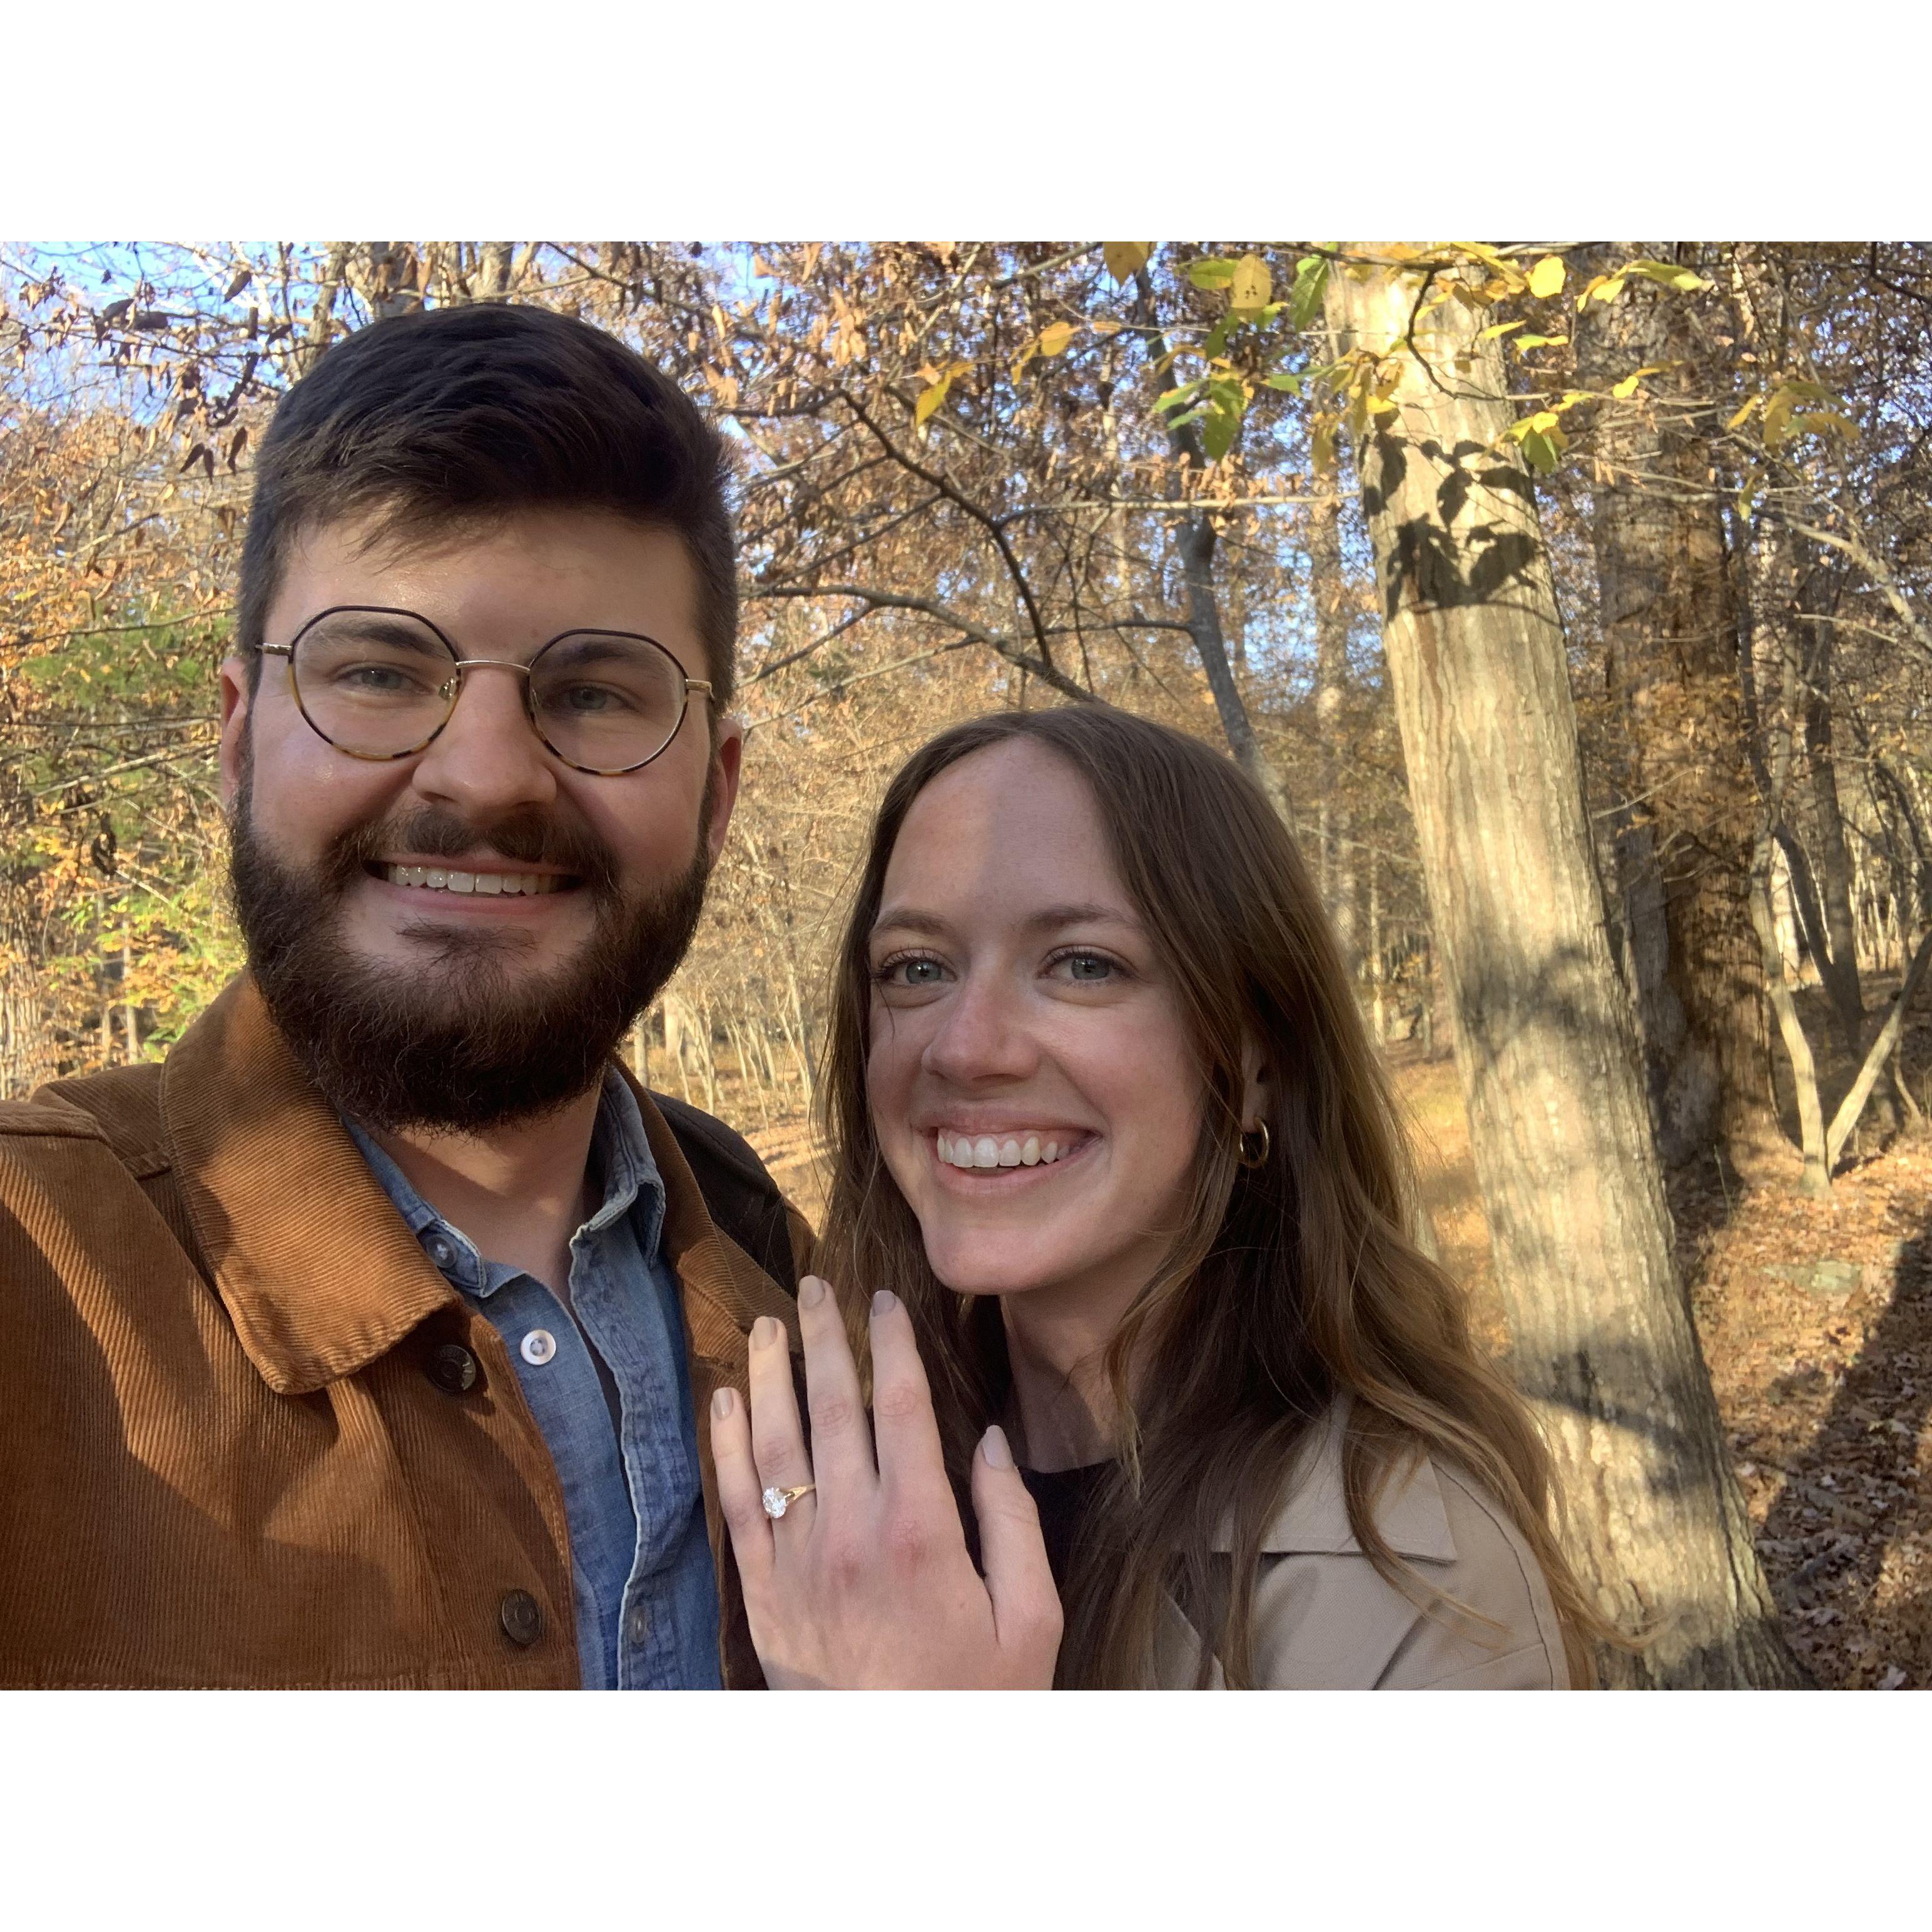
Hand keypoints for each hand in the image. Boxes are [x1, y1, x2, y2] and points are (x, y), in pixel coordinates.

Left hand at [710, 1275, 1062, 1688]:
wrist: (900, 1784)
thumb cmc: (977, 1704)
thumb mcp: (1030, 1620)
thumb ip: (1012, 1523)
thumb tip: (988, 1442)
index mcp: (922, 1531)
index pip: (900, 1410)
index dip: (891, 1346)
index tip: (882, 1300)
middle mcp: (851, 1533)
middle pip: (832, 1410)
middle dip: (824, 1340)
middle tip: (815, 1285)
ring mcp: (799, 1563)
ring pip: (774, 1446)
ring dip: (770, 1377)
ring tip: (766, 1324)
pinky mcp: (763, 1597)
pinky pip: (735, 1506)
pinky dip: (725, 1447)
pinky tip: (724, 1403)